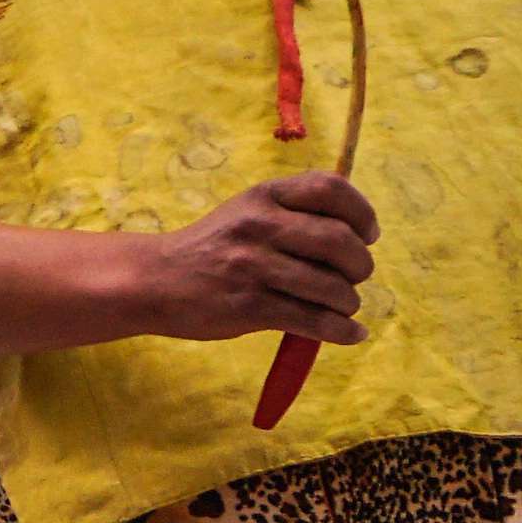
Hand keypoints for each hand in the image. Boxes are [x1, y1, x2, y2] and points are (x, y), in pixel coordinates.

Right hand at [120, 174, 371, 342]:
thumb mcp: (246, 212)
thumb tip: (357, 232)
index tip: (367, 234)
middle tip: (355, 277)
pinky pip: (313, 321)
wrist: (155, 280)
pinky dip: (342, 331)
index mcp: (263, 195)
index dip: (361, 212)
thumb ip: (294, 212)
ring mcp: (253, 266)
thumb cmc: (212, 247)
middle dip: (361, 265)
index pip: (330, 189)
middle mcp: (259, 225)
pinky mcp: (250, 306)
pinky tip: (350, 333)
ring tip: (344, 307)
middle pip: (340, 240)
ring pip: (331, 286)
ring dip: (349, 301)